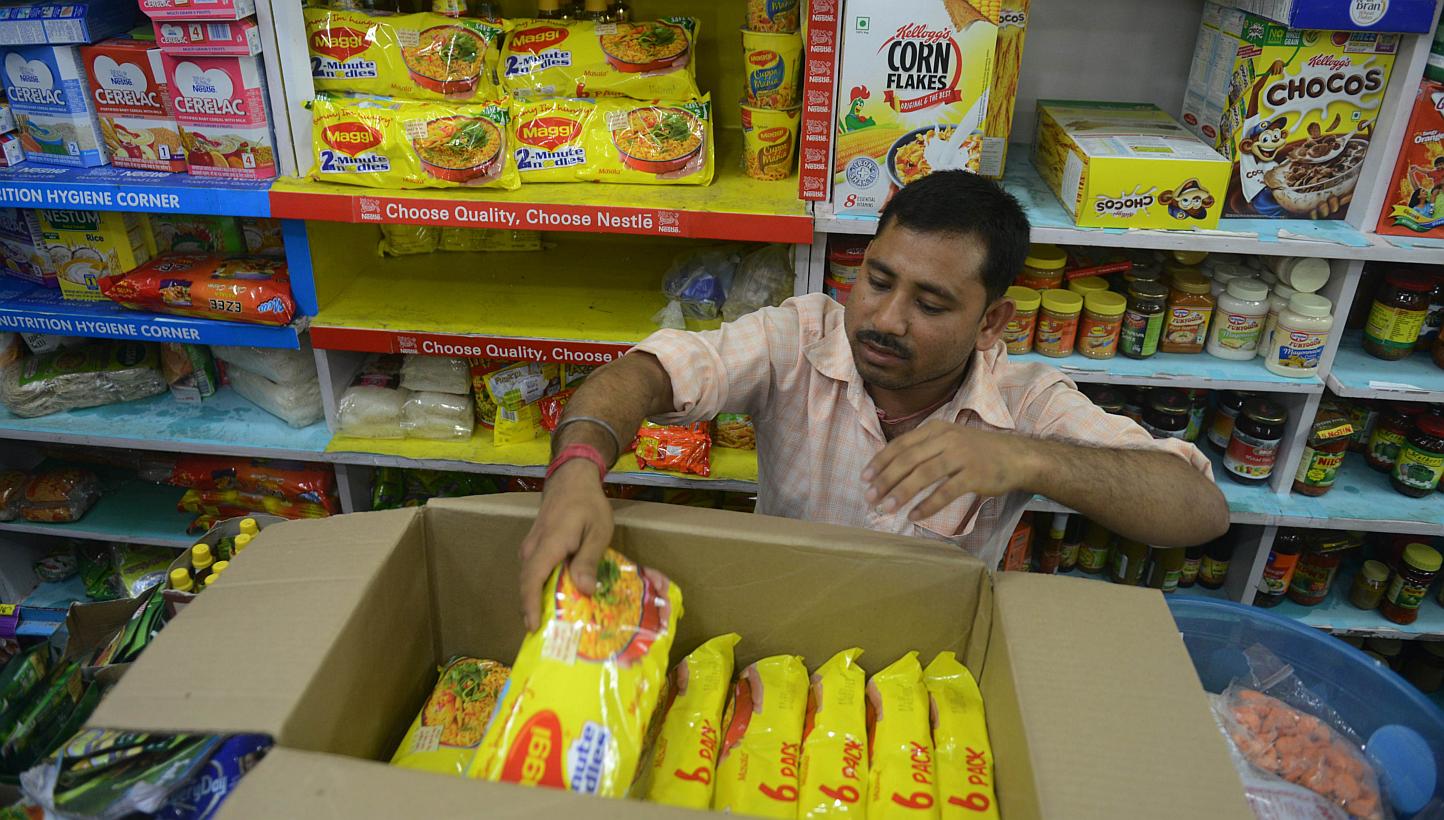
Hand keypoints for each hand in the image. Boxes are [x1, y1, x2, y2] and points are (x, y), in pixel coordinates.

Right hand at [517, 459, 613, 631]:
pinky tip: (557, 600)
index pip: (531, 581)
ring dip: (538, 601)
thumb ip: (589, 560)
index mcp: (548, 545)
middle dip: (534, 612)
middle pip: (527, 585)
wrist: (571, 479)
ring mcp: (531, 547)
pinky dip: (542, 588)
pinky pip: (534, 572)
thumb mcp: (598, 531)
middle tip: (550, 638)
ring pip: (530, 580)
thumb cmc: (588, 504)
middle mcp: (532, 549)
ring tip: (555, 625)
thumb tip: (585, 591)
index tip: (535, 629)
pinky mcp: (535, 547)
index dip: (531, 607)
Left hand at [862, 421, 1041, 520]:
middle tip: (870, 497)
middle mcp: (947, 439)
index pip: (901, 444)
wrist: (1016, 456)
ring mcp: (961, 456)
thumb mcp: (949, 440)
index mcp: (936, 428)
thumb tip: (890, 469)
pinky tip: (914, 516)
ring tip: (886, 508)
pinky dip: (928, 505)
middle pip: (908, 459)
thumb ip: (923, 449)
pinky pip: (945, 492)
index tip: (864, 478)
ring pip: (924, 474)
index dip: (880, 461)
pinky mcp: (974, 475)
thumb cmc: (977, 451)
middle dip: (885, 479)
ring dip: (901, 493)